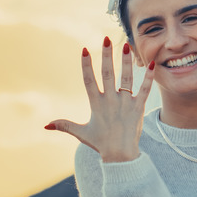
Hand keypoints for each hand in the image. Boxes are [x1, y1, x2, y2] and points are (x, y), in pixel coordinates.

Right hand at [45, 36, 154, 162]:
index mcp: (96, 104)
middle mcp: (110, 101)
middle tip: (106, 39)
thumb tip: (46, 124)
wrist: (120, 156)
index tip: (84, 50)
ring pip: (126, 78)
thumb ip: (65, 125)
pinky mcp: (138, 108)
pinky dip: (148, 77)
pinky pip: (144, 90)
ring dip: (126, 61)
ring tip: (127, 45)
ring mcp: (125, 104)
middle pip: (108, 74)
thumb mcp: (81, 133)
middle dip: (107, 56)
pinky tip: (151, 64)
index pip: (89, 80)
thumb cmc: (101, 143)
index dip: (86, 65)